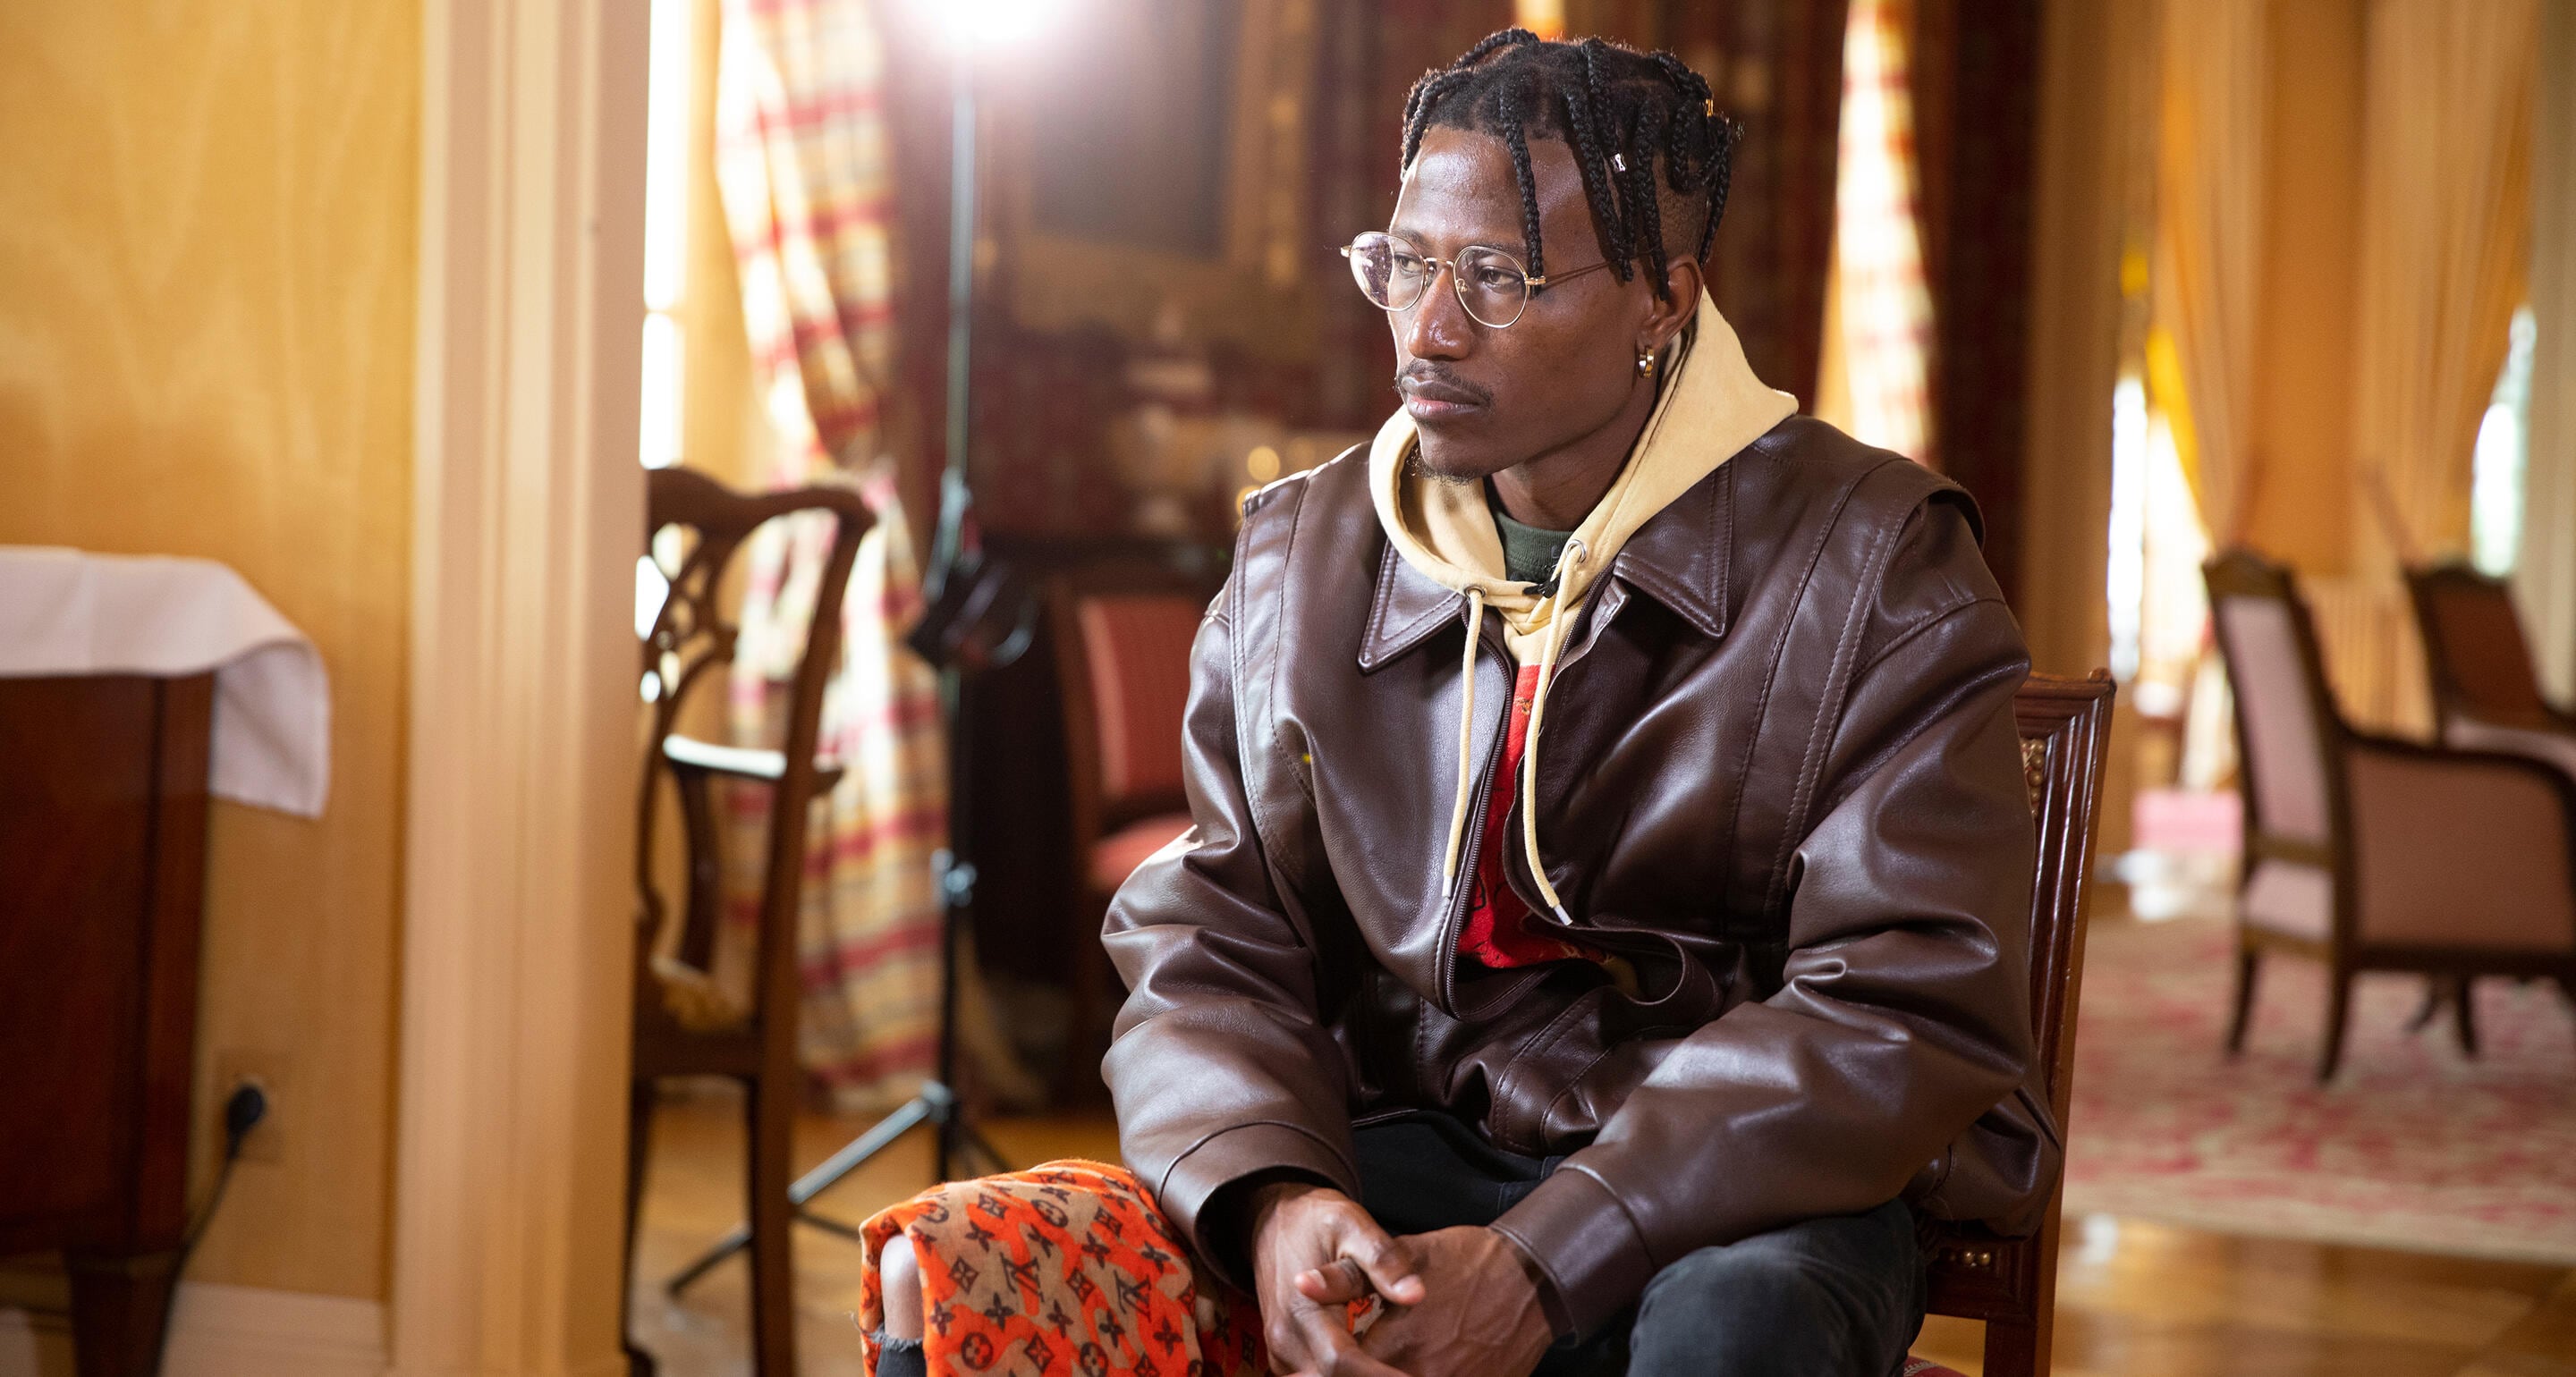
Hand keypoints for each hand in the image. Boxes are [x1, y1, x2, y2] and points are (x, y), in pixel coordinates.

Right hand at [1247, 1181, 1418, 1376]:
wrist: (1272, 1221)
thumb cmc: (1316, 1220)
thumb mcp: (1352, 1224)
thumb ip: (1384, 1260)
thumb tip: (1416, 1295)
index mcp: (1302, 1309)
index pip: (1341, 1362)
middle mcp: (1286, 1338)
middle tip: (1416, 1373)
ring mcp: (1282, 1350)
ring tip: (1402, 1371)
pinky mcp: (1286, 1355)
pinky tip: (1376, 1369)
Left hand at [1298, 1226, 1554, 1376]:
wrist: (1535, 1277)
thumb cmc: (1468, 1260)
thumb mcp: (1407, 1253)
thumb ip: (1347, 1277)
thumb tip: (1300, 1283)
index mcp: (1395, 1341)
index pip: (1340, 1370)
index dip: (1323, 1369)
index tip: (1310, 1366)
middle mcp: (1420, 1371)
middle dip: (1349, 1373)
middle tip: (1334, 1363)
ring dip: (1381, 1374)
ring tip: (1379, 1359)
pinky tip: (1407, 1365)